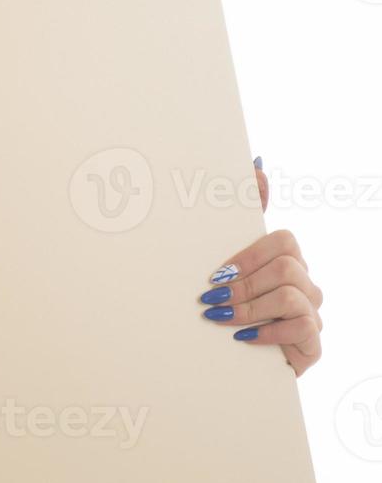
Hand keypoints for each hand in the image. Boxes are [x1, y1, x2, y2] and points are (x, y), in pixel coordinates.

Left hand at [197, 159, 323, 376]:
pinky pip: (303, 327)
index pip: (283, 240)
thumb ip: (240, 212)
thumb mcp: (224, 260)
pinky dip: (267, 332)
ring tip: (222, 319)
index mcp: (283, 260)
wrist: (230, 358)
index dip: (248, 255)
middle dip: (244, 283)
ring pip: (292, 295)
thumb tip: (258, 166)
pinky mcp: (312, 343)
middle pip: (287, 266)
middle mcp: (303, 283)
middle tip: (212, 299)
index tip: (216, 272)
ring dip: (250, 308)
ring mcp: (311, 312)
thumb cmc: (227, 303)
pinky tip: (244, 338)